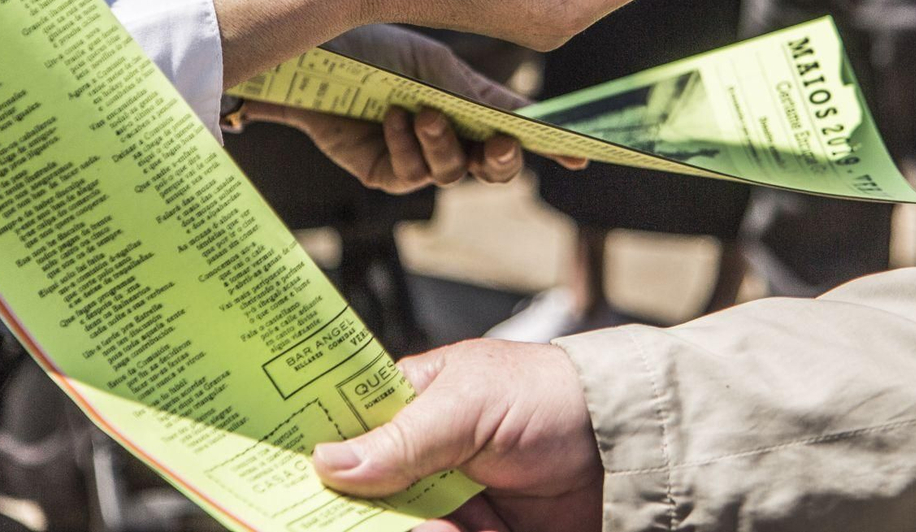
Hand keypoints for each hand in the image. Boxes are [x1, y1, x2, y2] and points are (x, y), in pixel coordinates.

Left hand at [238, 25, 584, 193]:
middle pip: (494, 170)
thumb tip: (526, 121)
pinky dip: (408, 146)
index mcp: (471, 105)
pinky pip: (412, 175)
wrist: (315, 58)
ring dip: (443, 144)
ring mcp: (419, 157)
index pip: (519, 130)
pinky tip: (393, 117)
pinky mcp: (386, 172)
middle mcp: (451, 136)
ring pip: (454, 174)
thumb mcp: (436, 66)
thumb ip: (480, 97)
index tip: (579, 156)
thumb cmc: (376, 50)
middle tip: (501, 143)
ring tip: (424, 113)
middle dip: (503, 160)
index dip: (552, 148)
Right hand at [313, 340, 602, 531]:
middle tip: (390, 517)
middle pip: (360, 497)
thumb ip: (404, 436)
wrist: (625, 446)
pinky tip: (473, 530)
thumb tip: (330, 462)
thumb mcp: (472, 403)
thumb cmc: (553, 397)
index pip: (343, 432)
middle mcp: (420, 458)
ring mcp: (446, 502)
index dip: (315, 457)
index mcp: (411, 404)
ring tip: (449, 526)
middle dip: (362, 511)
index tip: (291, 482)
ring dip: (415, 529)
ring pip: (398, 527)